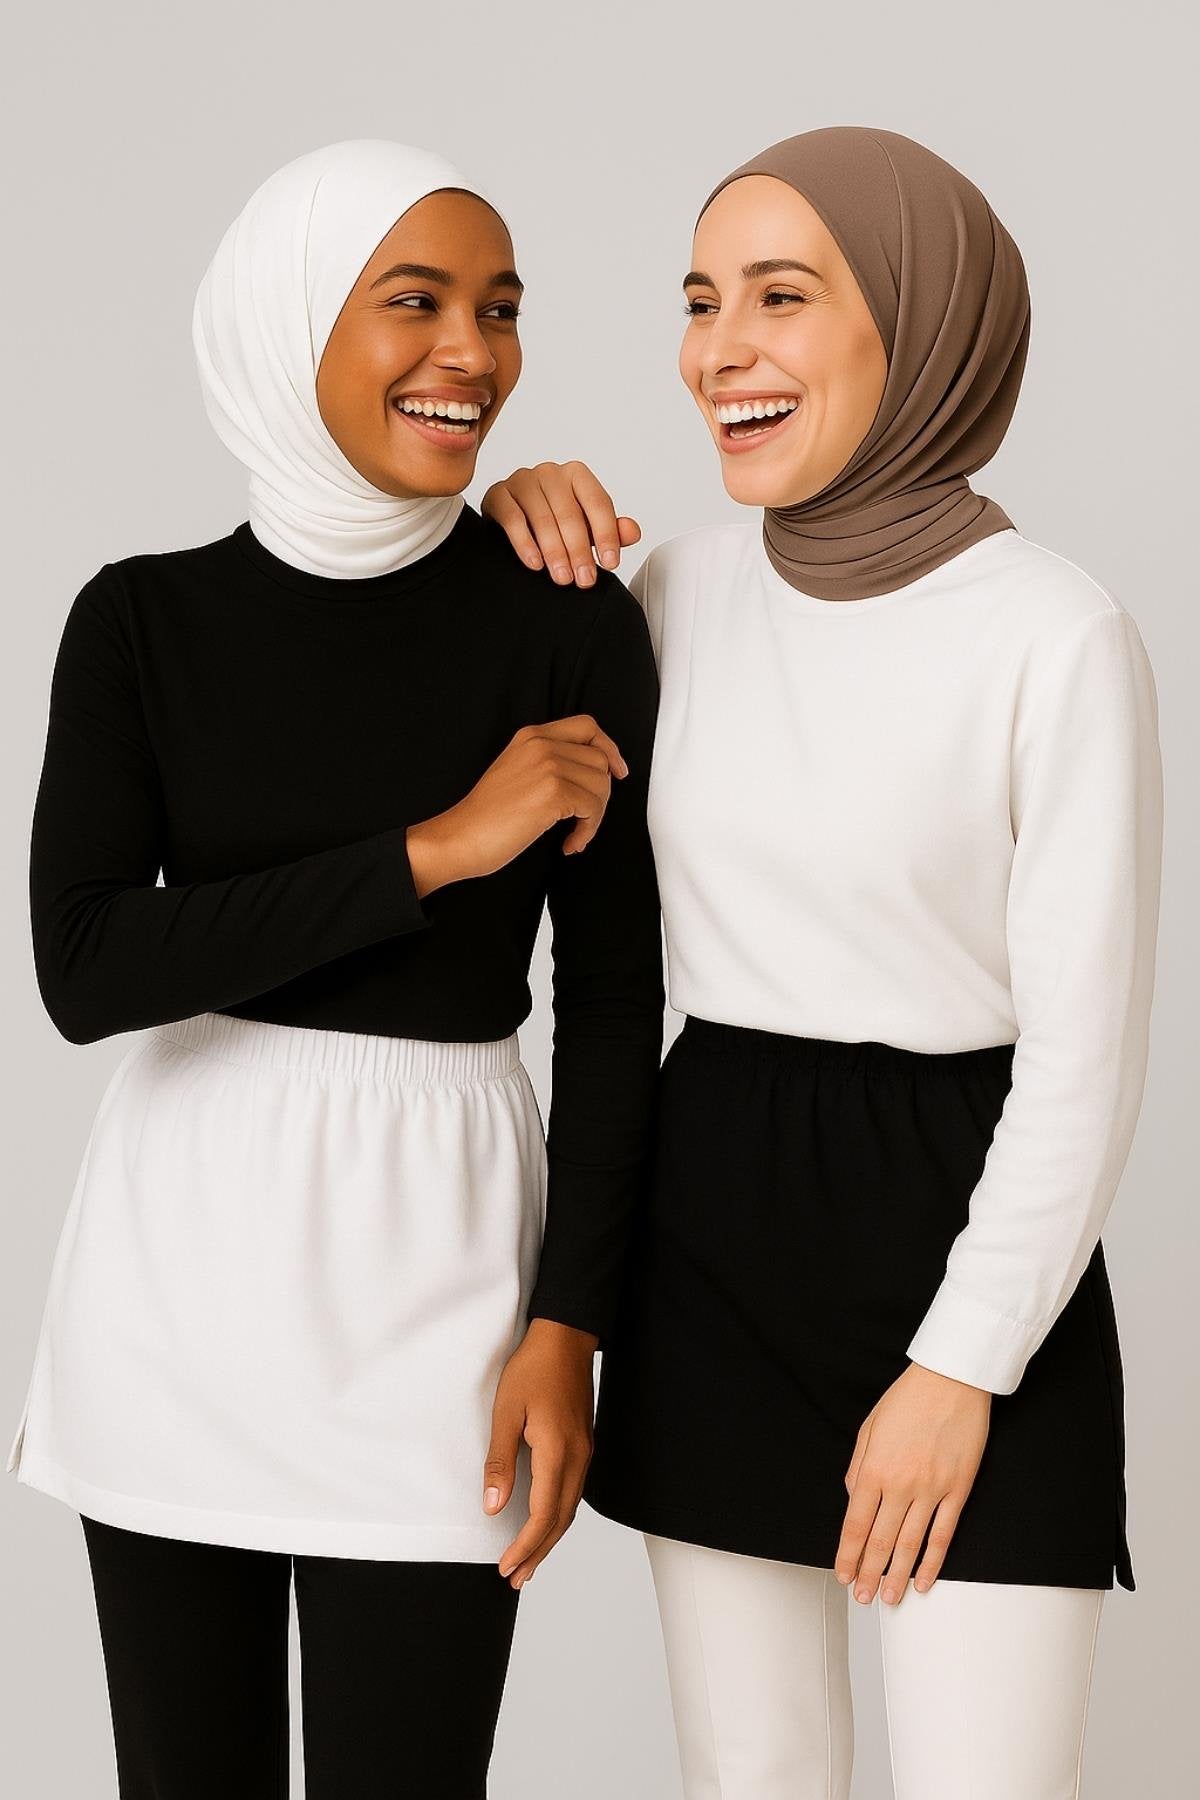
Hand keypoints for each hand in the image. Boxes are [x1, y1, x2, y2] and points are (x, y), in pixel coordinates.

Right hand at [405, 714, 627, 896]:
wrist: (461, 836)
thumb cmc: (487, 816)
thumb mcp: (518, 772)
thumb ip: (550, 762)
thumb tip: (596, 774)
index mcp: (531, 736)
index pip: (587, 726)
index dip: (609, 748)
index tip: (618, 772)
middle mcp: (541, 744)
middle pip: (600, 760)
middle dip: (600, 795)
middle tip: (584, 819)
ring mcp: (548, 765)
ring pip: (602, 785)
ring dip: (594, 817)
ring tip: (573, 834)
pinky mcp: (554, 792)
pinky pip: (593, 809)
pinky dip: (587, 832)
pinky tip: (568, 844)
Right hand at [481, 461, 641, 586]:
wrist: (511, 514)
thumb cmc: (553, 519)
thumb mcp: (585, 526)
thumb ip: (610, 530)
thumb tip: (633, 532)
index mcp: (577, 475)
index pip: (598, 502)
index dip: (606, 535)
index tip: (610, 563)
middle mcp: (551, 473)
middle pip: (570, 514)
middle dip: (579, 551)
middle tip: (584, 579)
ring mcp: (523, 480)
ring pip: (543, 518)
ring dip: (555, 553)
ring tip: (562, 577)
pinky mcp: (499, 493)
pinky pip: (513, 519)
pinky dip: (525, 544)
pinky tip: (535, 564)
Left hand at [483, 1318, 597, 1587]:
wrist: (566, 1337)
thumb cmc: (533, 1368)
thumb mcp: (506, 1412)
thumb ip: (500, 1462)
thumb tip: (494, 1506)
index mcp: (558, 1452)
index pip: (544, 1515)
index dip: (525, 1545)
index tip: (506, 1566)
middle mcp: (578, 1458)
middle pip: (561, 1520)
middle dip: (538, 1552)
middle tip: (516, 1578)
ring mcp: (584, 1451)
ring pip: (570, 1508)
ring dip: (549, 1538)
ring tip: (529, 1561)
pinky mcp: (583, 1444)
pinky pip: (574, 1491)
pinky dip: (559, 1515)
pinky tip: (546, 1521)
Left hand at [834, 1362, 990, 1605]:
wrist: (951, 1379)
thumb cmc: (908, 1399)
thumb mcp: (869, 1428)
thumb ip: (858, 1468)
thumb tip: (855, 1503)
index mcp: (874, 1468)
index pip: (856, 1524)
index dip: (848, 1554)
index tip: (842, 1573)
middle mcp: (901, 1484)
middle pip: (881, 1541)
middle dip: (868, 1572)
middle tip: (861, 1596)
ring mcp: (932, 1490)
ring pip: (911, 1544)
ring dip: (897, 1575)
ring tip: (888, 1598)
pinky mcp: (958, 1490)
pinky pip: (943, 1534)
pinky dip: (932, 1561)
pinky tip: (924, 1580)